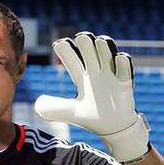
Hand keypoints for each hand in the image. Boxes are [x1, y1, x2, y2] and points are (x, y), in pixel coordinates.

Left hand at [35, 32, 148, 161]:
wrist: (112, 128)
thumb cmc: (91, 118)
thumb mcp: (70, 112)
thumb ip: (54, 107)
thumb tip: (38, 102)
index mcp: (82, 79)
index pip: (73, 62)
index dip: (66, 53)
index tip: (58, 43)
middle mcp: (96, 74)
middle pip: (90, 56)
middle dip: (86, 46)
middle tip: (81, 36)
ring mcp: (111, 78)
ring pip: (108, 59)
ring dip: (104, 50)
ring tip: (100, 40)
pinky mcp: (124, 86)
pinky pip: (125, 73)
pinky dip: (123, 65)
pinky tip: (120, 57)